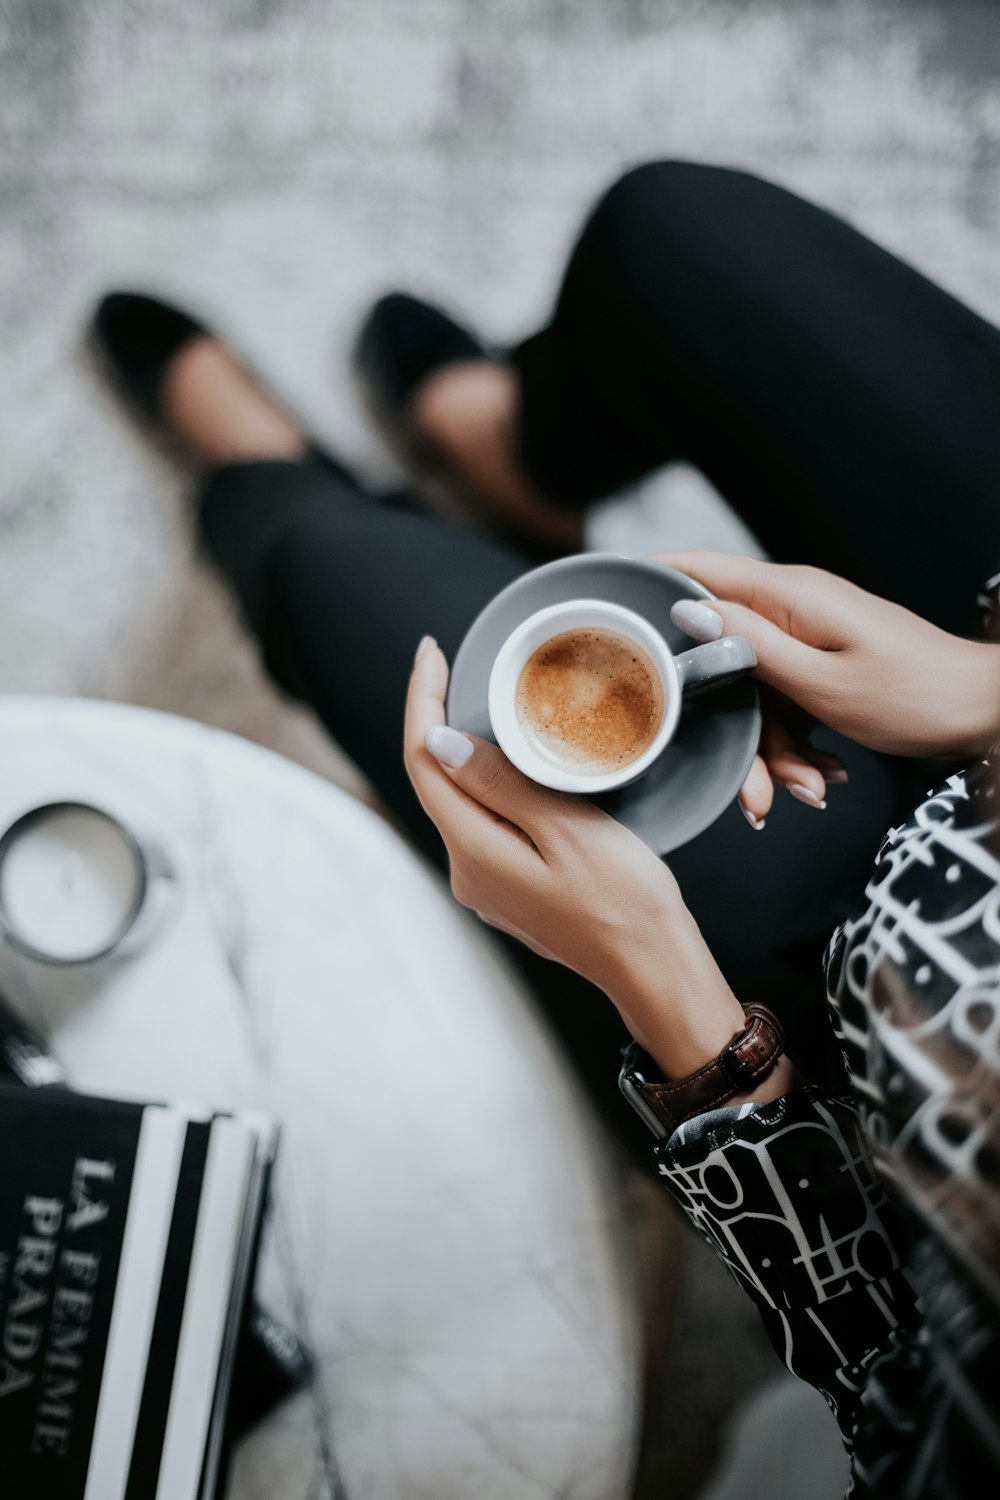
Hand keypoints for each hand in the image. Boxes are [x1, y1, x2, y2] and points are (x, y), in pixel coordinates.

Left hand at [404, 635, 750, 1078]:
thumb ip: (500, 783)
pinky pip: (483, 822)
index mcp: (474, 851)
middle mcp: (467, 871)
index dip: (421, 699)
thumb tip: (440, 741)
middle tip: (453, 664)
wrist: (653, 968)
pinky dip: (487, 782)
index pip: (424, 760)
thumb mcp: (567, 830)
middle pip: (435, 779)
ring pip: (460, 801)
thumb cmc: (626, 902)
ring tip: (479, 700)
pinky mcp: (509, 890)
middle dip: (436, 717)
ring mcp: (487, 885)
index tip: (429, 652)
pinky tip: (510, 762)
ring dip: (462, 750)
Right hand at [659, 552, 999, 827]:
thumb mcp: (820, 679)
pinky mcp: (821, 664)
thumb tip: (686, 611)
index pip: (697, 570)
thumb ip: (748, 645)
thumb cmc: (914, 693)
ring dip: (774, 752)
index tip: (600, 605)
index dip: (646, 583)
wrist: (982, 711)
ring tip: (808, 791)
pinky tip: (824, 777)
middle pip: (720, 655)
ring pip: (752, 693)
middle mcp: (792, 607)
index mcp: (788, 596)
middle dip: (728, 727)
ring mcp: (807, 636)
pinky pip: (783, 703)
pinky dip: (798, 747)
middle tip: (752, 789)